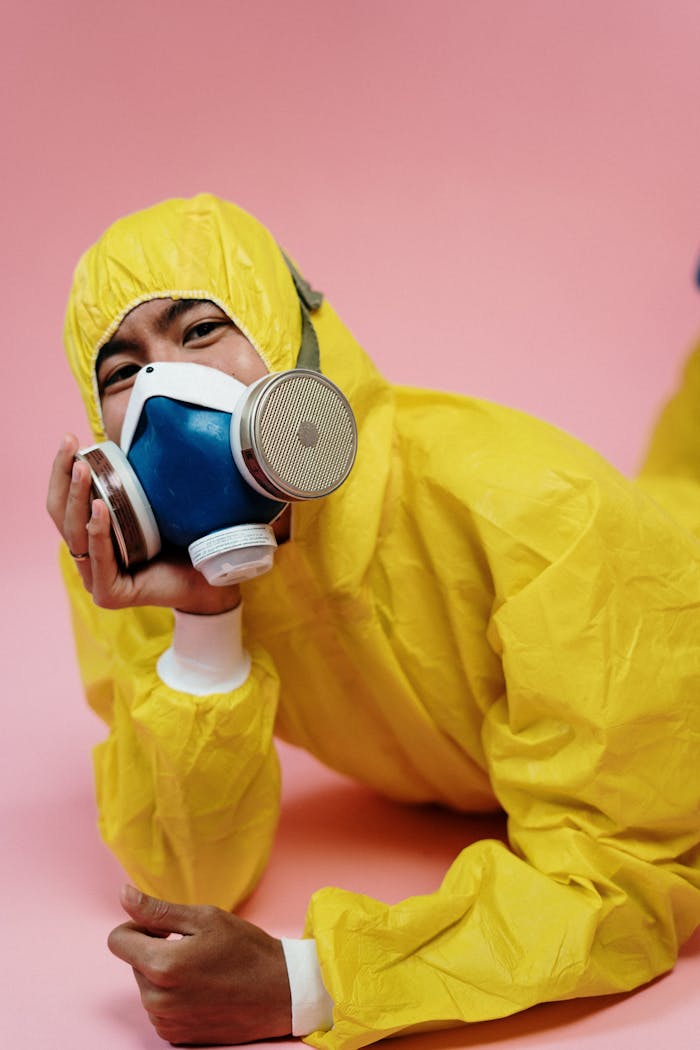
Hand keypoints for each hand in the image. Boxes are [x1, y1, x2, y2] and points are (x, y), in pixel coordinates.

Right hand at [47, 434, 240, 613]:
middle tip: (71, 445)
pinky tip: (99, 507)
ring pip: (76, 534)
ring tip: (83, 469)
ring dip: (78, 497)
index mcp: (92, 539)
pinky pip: (100, 558)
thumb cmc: (184, 541)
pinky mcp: (109, 594)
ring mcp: (96, 579)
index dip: (62, 471)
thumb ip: (136, 485)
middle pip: (62, 516)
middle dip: (64, 477)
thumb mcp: (154, 505)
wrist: (211, 579)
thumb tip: (133, 436)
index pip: (65, 503)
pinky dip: (98, 531)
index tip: (71, 439)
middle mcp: (88, 559)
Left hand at [108, 885, 291, 1045]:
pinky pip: (159, 1006)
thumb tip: (123, 894)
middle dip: (156, 949)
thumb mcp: (205, 918)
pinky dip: (174, 995)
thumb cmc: (246, 950)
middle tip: (195, 947)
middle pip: (134, 961)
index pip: (117, 940)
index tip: (166, 928)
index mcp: (162, 966)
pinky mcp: (174, 1036)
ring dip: (165, 973)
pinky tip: (203, 989)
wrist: (280, 993)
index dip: (139, 926)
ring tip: (203, 969)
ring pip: (146, 984)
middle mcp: (157, 1000)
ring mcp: (165, 1022)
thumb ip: (158, 910)